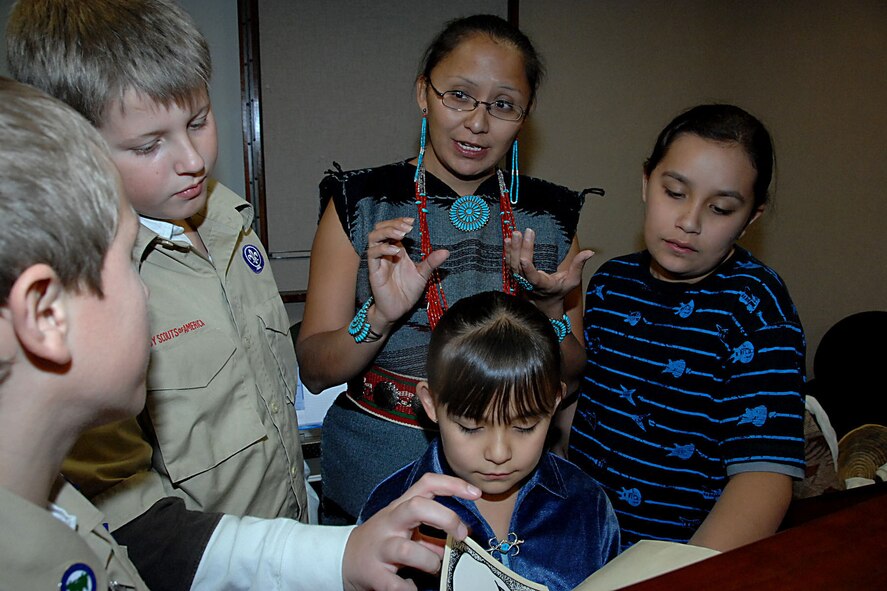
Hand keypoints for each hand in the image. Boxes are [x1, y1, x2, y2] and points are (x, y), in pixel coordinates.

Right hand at [342, 474, 480, 590]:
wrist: (342, 560)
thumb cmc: (381, 541)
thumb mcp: (404, 529)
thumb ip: (430, 532)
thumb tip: (457, 542)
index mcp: (400, 508)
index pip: (427, 484)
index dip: (452, 485)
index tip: (474, 494)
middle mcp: (390, 523)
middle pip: (418, 507)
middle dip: (446, 519)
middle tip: (461, 535)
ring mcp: (381, 548)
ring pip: (408, 550)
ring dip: (430, 561)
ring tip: (434, 568)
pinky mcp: (375, 574)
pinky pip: (397, 585)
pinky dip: (410, 590)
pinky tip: (412, 587)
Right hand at [366, 217, 448, 328]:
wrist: (397, 309)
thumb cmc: (407, 292)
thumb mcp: (422, 274)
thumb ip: (431, 262)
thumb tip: (446, 252)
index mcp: (396, 250)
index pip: (392, 228)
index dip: (400, 221)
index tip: (412, 221)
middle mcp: (385, 253)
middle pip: (380, 229)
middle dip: (392, 224)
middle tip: (407, 227)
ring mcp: (378, 261)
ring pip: (373, 238)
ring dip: (386, 232)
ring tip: (402, 235)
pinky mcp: (374, 271)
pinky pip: (373, 255)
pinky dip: (384, 249)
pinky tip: (397, 253)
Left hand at [506, 228, 593, 302]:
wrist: (543, 301)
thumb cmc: (560, 290)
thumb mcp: (572, 280)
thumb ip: (579, 265)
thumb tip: (590, 252)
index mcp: (542, 285)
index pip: (533, 278)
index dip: (528, 270)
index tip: (523, 259)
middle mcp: (528, 283)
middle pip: (521, 267)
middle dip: (522, 249)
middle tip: (523, 233)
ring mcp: (520, 279)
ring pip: (512, 265)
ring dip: (512, 249)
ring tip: (514, 234)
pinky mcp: (516, 274)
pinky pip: (509, 263)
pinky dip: (507, 252)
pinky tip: (507, 240)